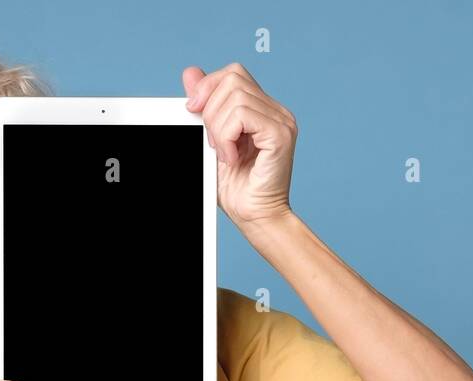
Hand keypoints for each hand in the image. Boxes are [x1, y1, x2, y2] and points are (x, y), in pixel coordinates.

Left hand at [182, 63, 297, 228]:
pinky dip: (227, 136)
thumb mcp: (211, 139)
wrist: (254, 217)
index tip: (194, 113)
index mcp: (262, 109)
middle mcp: (276, 110)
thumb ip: (204, 106)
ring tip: (224, 153)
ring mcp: (281, 120)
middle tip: (213, 143)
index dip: (208, 87)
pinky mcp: (280, 134)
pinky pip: (242, 115)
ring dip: (217, 128)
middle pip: (232, 79)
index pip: (233, 73)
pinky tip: (231, 157)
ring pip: (235, 96)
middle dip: (210, 110)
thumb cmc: (235, 187)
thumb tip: (190, 72)